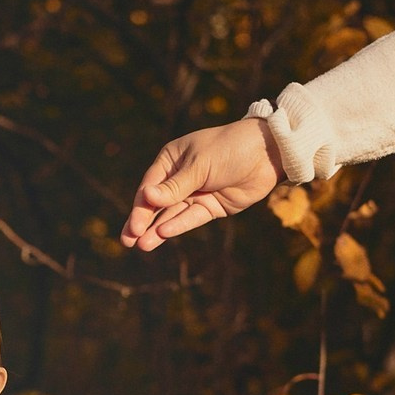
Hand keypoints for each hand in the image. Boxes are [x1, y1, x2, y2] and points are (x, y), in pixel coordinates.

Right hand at [119, 118, 284, 251]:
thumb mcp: (199, 166)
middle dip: (142, 222)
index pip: (150, 186)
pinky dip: (178, 226)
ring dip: (157, 230)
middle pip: (157, 204)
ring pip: (171, 215)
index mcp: (171, 160)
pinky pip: (190, 218)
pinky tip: (164, 234)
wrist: (267, 153)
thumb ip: (174, 187)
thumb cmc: (229, 149)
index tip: (134, 225)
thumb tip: (146, 197)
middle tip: (127, 241)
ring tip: (142, 246)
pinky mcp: (210, 207)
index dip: (141, 206)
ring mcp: (195, 194)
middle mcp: (179, 178)